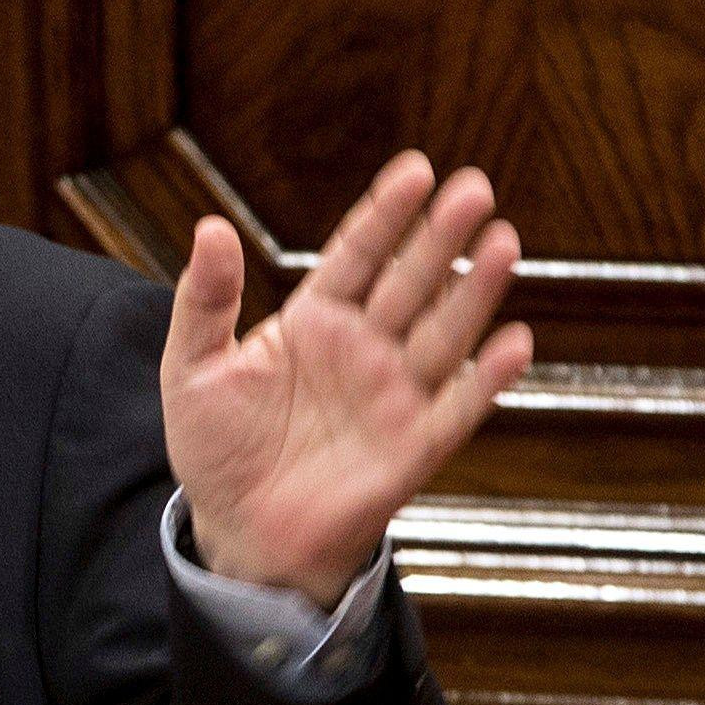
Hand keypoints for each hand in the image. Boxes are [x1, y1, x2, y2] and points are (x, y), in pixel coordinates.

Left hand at [162, 151, 531, 608]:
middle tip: (474, 189)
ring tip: (502, 243)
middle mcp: (363, 348)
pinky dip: (487, 379)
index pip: (357, 254)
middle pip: (411, 281)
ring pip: (444, 332)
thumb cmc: (217, 449)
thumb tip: (209, 226)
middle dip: (441, 237)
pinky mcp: (414, 446)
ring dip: (475, 292)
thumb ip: (203, 301)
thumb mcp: (191, 368)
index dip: (385, 214)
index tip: (415, 170)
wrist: (239, 534)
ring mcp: (394, 394)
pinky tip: (513, 344)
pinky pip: (458, 408)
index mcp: (314, 320)